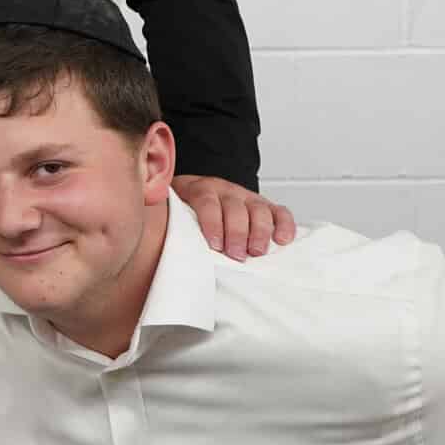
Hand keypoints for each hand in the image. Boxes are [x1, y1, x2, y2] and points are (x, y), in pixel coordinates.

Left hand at [171, 175, 296, 259]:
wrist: (198, 193)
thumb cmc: (184, 210)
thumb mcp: (172, 210)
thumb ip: (169, 219)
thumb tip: (160, 237)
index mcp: (199, 189)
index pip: (207, 202)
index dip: (212, 223)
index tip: (215, 245)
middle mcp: (225, 190)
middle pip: (235, 208)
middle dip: (237, 233)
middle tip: (237, 255)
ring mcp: (246, 197)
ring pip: (258, 209)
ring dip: (260, 232)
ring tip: (256, 252)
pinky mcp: (264, 206)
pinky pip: (279, 211)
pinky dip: (284, 225)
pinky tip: (282, 240)